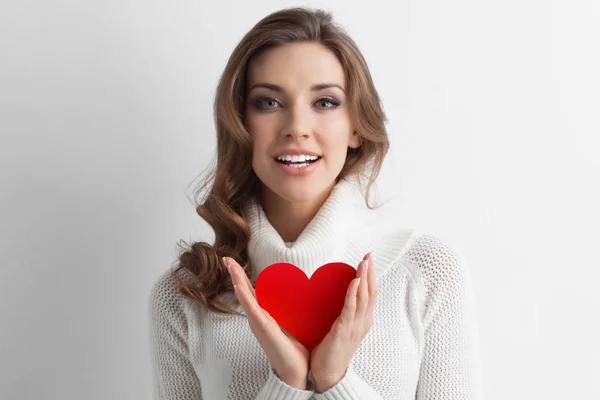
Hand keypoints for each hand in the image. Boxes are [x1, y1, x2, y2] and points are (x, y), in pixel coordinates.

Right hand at [224, 257, 309, 389]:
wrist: (295, 372)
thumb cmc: (294, 350)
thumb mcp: (291, 324)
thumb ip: (289, 311)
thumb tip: (299, 295)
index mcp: (264, 316)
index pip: (251, 292)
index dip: (242, 277)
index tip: (235, 262)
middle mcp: (258, 318)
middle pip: (243, 291)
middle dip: (235, 274)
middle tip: (227, 257)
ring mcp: (258, 323)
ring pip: (245, 297)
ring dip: (237, 280)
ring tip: (230, 265)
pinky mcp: (263, 329)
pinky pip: (252, 310)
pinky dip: (244, 298)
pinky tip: (238, 287)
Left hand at [309, 252, 377, 392]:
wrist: (328, 373)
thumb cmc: (332, 349)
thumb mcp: (343, 327)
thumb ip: (346, 311)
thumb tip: (343, 293)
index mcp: (364, 320)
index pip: (371, 293)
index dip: (371, 275)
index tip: (368, 258)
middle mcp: (363, 322)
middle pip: (371, 292)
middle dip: (370, 272)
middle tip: (369, 254)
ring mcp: (355, 327)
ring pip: (364, 298)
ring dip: (364, 278)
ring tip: (363, 262)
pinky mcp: (344, 332)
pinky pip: (351, 310)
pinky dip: (354, 294)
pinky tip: (354, 281)